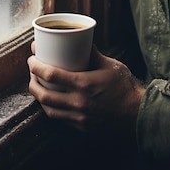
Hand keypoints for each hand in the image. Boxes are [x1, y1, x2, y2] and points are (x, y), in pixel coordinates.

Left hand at [27, 44, 145, 139]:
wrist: (138, 115)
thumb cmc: (126, 87)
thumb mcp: (110, 65)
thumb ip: (93, 54)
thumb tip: (82, 41)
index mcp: (83, 85)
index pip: (50, 75)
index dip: (36, 66)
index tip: (31, 58)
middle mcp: (77, 103)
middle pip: (43, 95)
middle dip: (32, 82)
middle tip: (32, 72)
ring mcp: (78, 118)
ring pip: (48, 110)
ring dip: (39, 98)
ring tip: (38, 86)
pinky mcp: (81, 128)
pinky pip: (60, 119)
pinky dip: (52, 109)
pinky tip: (52, 101)